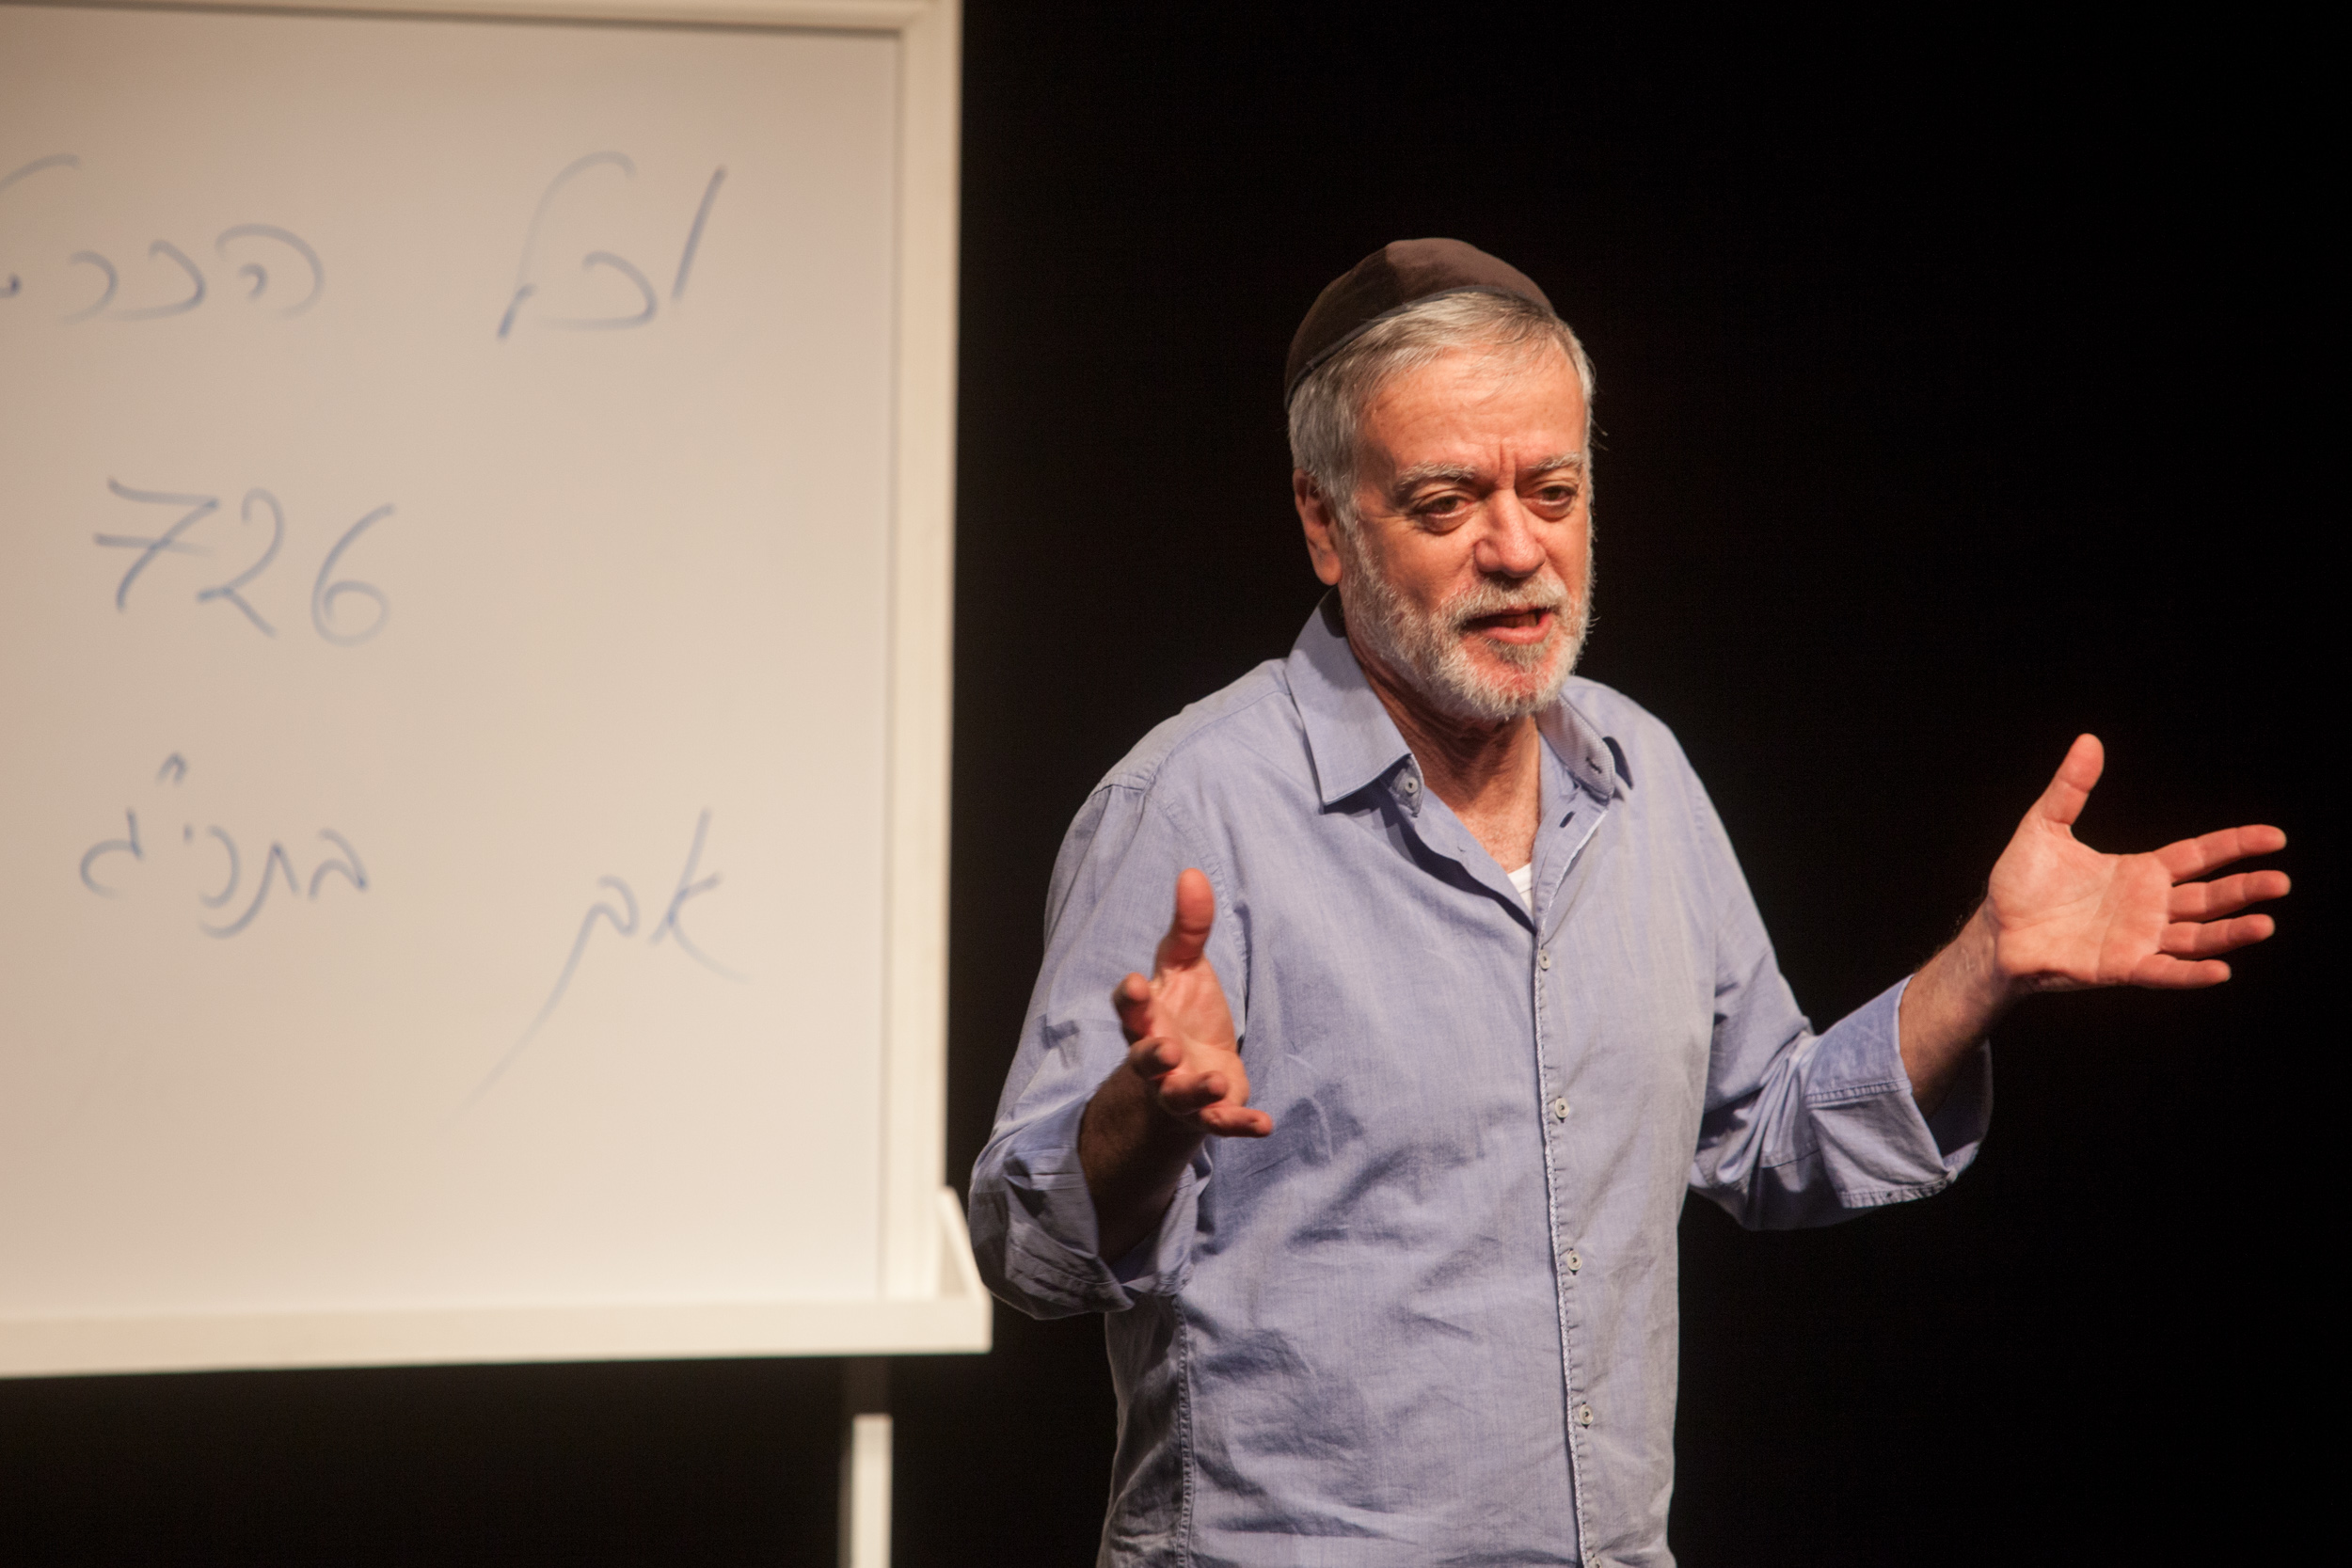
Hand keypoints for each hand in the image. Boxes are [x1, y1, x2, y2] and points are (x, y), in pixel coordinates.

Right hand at [1109, 868, 1271, 1137]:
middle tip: (1164, 1048)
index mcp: (1146, 1018)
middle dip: (1151, 1055)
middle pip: (1144, 1059)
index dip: (1130, 998)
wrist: (1189, 1074)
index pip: (1129, 1008)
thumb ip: (1189, 928)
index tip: (1136, 983)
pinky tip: (1264, 1125)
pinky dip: (1239, 1124)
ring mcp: (1179, 1089)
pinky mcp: (1209, 1112)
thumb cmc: (1181, 1014)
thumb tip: (1192, 872)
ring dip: (1194, 1091)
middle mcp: (1156, 1057)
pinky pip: (1220, 1122)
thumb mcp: (1185, 968)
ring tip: (1212, 1082)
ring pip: (1179, 1095)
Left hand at [1986, 733, 2287, 992]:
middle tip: (2281, 882)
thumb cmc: (2019, 883)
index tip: (2274, 837)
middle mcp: (2148, 907)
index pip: (2199, 856)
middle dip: (2245, 889)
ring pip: (2196, 936)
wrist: (1993, 930)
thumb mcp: (2044, 826)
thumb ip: (2070, 788)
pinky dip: (2191, 973)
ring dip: (2230, 933)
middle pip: (2209, 897)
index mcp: (2139, 873)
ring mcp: (2138, 939)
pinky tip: (2220, 969)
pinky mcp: (2119, 967)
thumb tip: (2088, 741)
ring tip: (2265, 924)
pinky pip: (2163, 972)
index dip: (2235, 846)